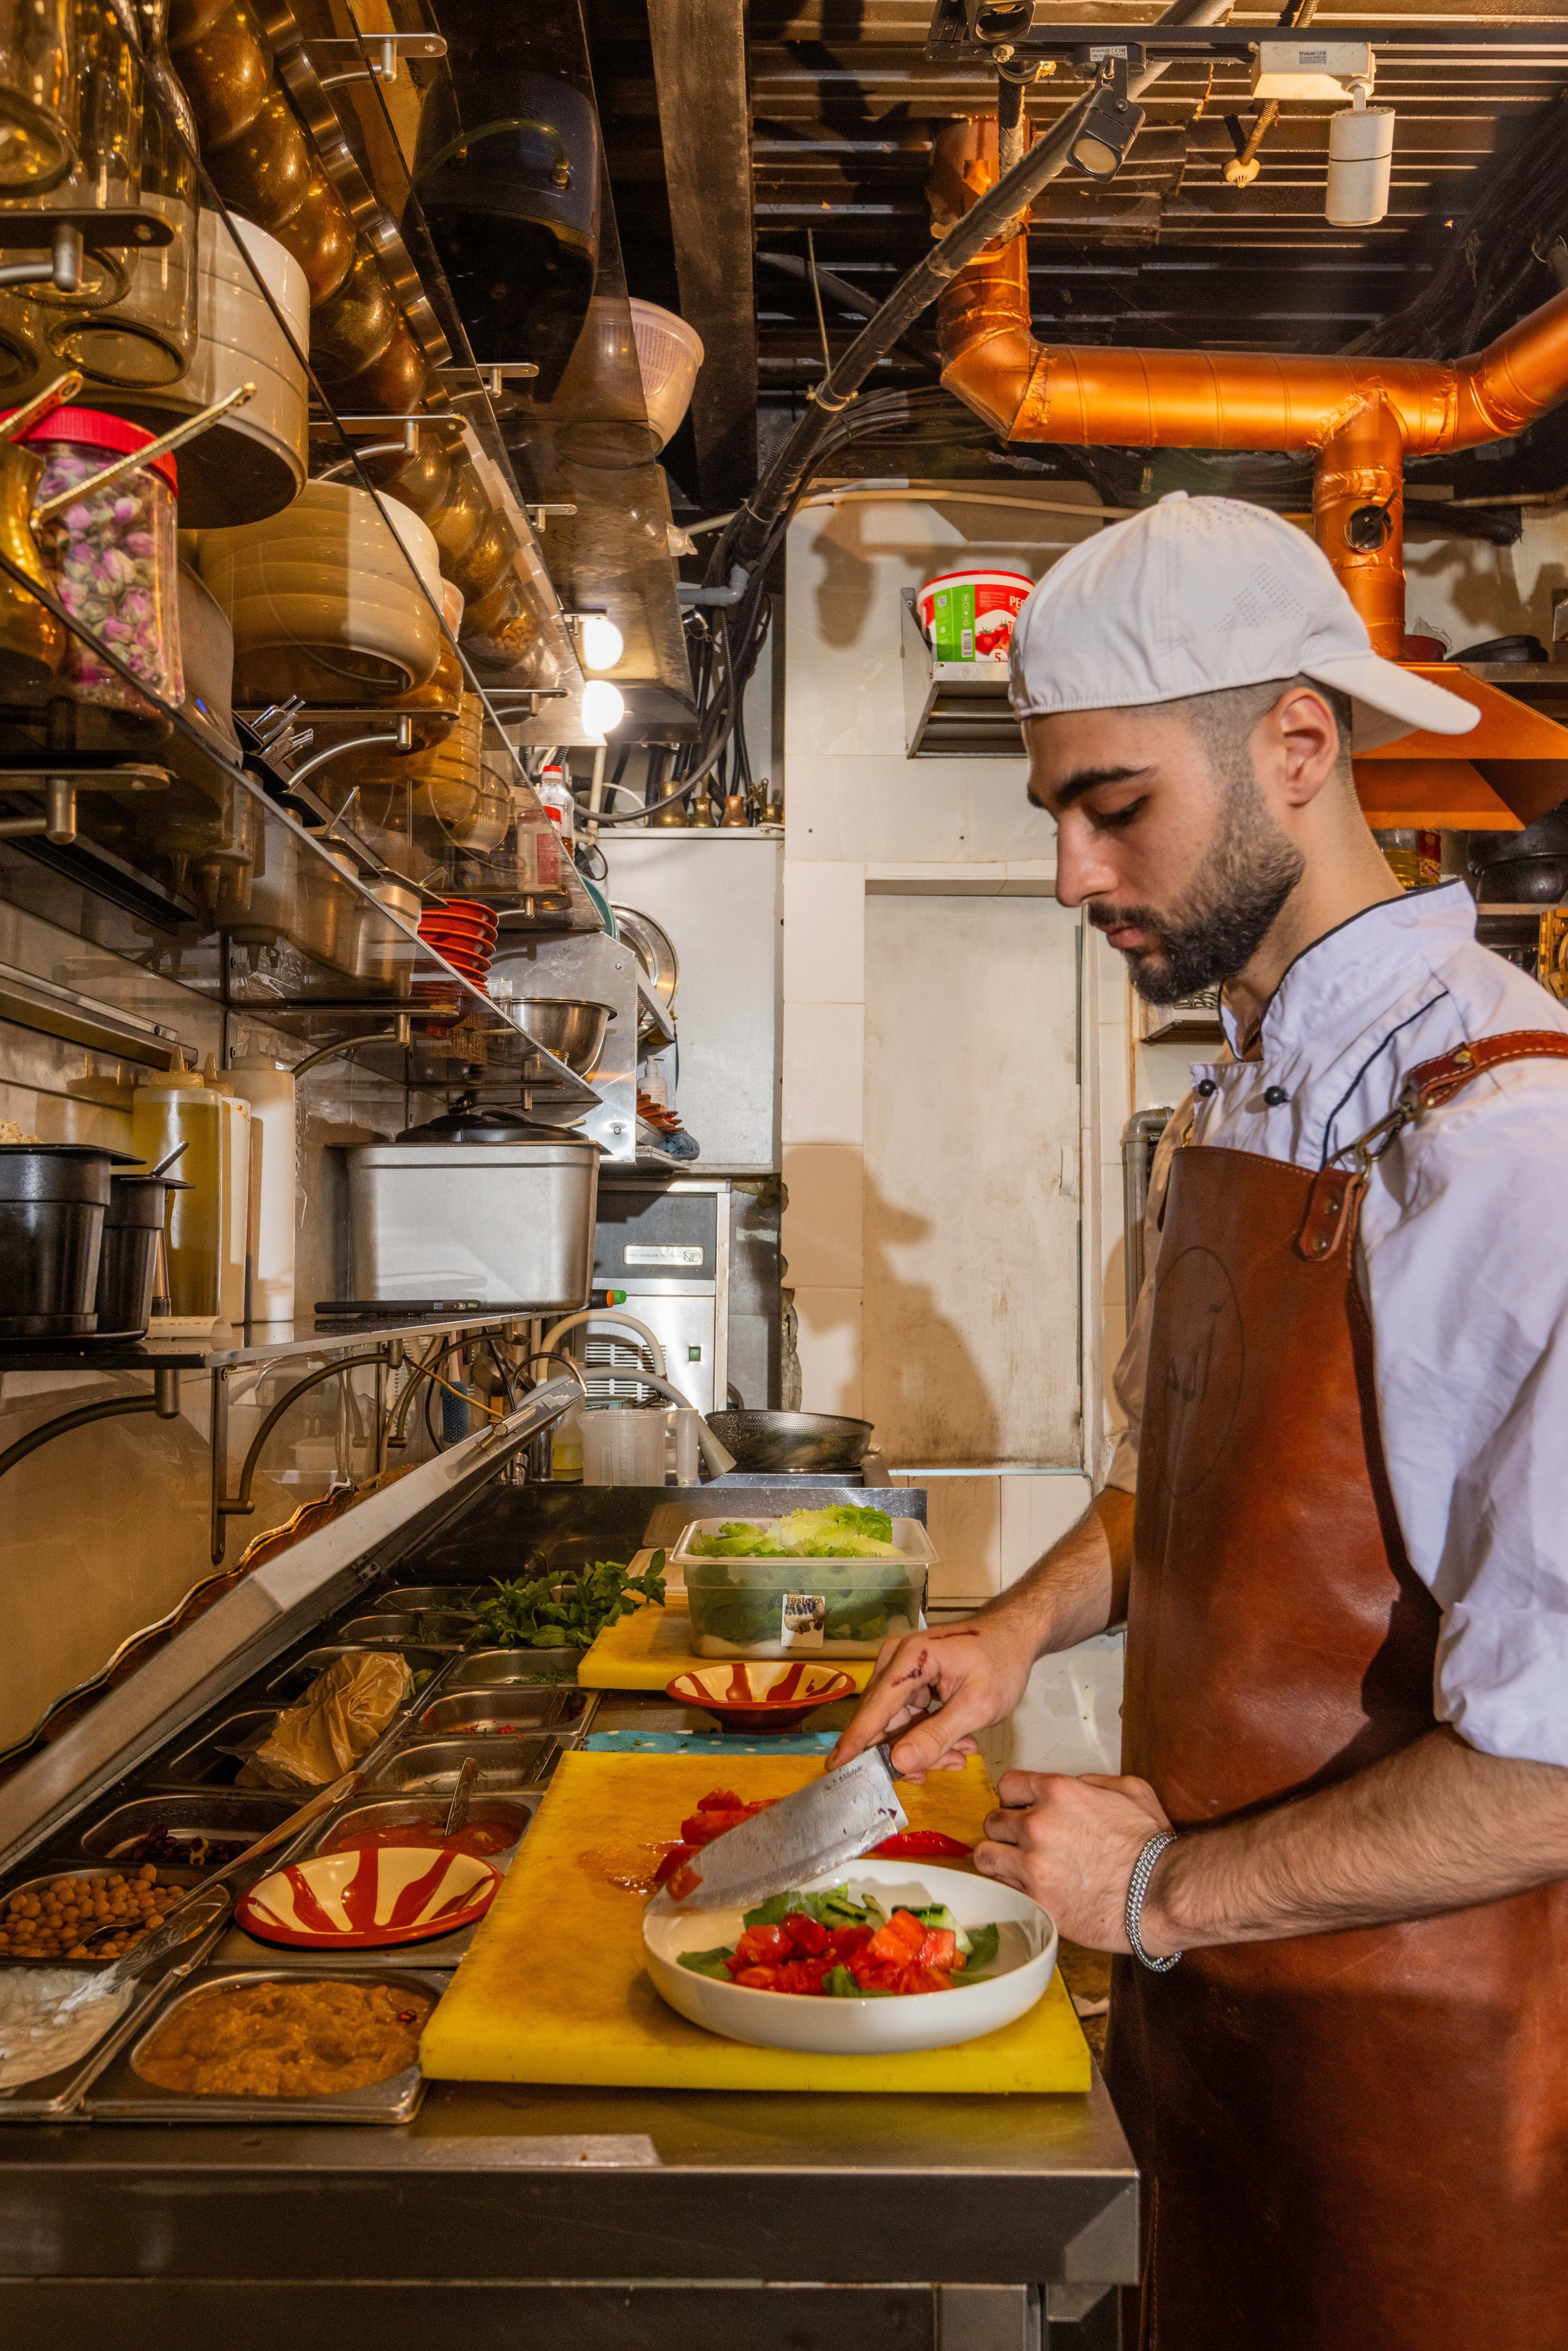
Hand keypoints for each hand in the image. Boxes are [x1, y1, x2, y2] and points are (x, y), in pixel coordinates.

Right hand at [828, 1616, 1033, 1780]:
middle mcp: (897, 1660)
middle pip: (884, 1719)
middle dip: (906, 1751)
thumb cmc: (1001, 1662)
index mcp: (911, 1658)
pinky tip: (956, 1745)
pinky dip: (928, 1734)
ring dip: (924, 1745)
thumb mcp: (977, 1706)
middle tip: (938, 1771)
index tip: (834, 1768)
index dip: (856, 1741)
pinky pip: (908, 1716)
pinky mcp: (911, 1679)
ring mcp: (902, 1669)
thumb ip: (937, 1736)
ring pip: (897, 1722)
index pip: (876, 1707)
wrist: (1015, 1635)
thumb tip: (898, 1762)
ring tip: (960, 1755)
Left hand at [976, 1771, 1174, 1953]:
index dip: (1015, 1798)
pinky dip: (1011, 1888)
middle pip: (992, 1820)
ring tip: (1017, 1866)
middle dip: (1007, 1830)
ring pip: (986, 1856)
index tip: (1023, 1809)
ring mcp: (1033, 1865)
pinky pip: (1002, 1889)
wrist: (1162, 1894)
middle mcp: (1038, 1825)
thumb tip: (1072, 1787)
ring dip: (1000, 1859)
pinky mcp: (1037, 1901)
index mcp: (1058, 1793)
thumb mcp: (1129, 1790)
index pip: (1007, 1785)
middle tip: (1024, 1842)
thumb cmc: (1152, 1845)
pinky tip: (1029, 1889)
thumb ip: (1090, 1782)